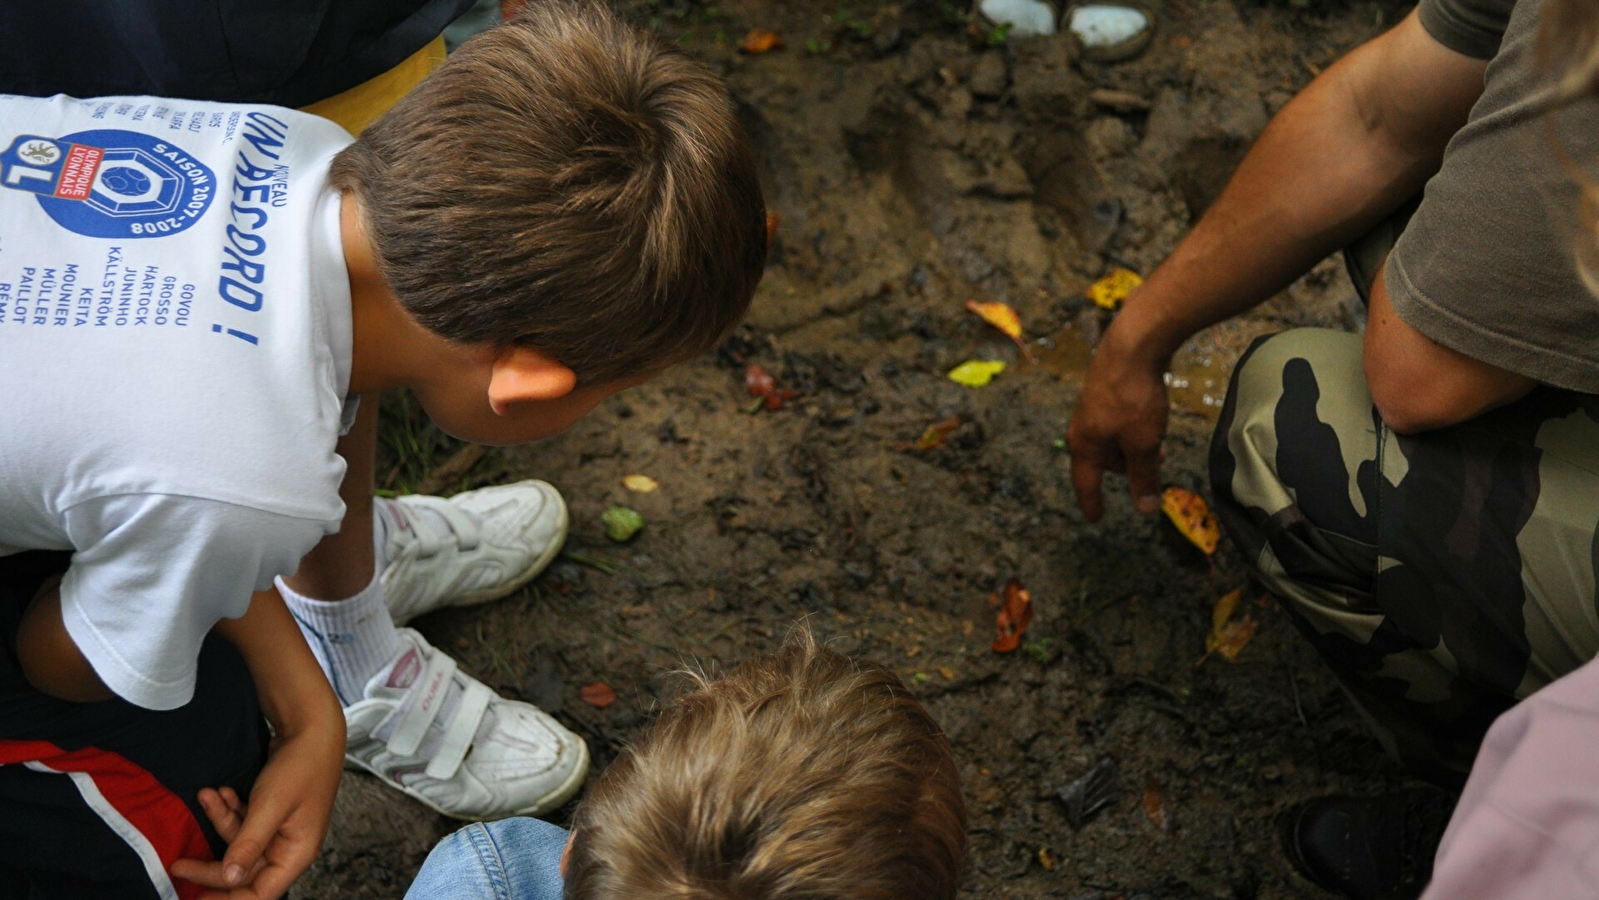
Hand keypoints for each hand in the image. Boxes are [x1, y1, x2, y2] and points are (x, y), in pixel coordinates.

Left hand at [171, 715, 343, 899]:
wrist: (312, 728)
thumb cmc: (301, 766)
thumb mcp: (271, 807)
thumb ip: (248, 844)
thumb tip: (230, 877)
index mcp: (297, 853)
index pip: (260, 893)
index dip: (227, 898)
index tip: (196, 898)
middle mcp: (289, 847)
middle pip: (244, 871)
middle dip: (212, 864)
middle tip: (179, 863)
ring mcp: (280, 830)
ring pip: (239, 843)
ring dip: (221, 822)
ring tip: (207, 797)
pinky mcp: (271, 814)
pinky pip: (243, 823)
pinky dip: (229, 810)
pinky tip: (219, 793)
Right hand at [1068, 327, 1169, 522]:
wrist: (1133, 345)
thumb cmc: (1134, 398)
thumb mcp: (1143, 444)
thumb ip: (1143, 477)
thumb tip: (1144, 509)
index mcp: (1085, 445)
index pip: (1086, 484)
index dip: (1092, 503)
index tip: (1096, 518)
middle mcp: (1083, 428)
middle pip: (1104, 462)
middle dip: (1128, 468)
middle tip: (1156, 462)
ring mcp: (1092, 408)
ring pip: (1113, 440)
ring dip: (1134, 446)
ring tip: (1158, 437)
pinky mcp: (1105, 391)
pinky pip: (1117, 422)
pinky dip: (1133, 428)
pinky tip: (1151, 417)